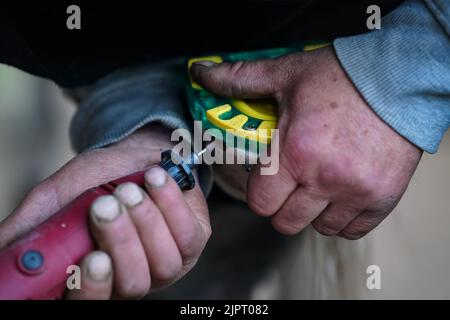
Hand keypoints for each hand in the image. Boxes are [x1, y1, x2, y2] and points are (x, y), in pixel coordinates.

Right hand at [0, 125, 209, 297]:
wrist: (139, 152)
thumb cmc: (101, 178)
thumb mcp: (61, 197)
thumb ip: (36, 225)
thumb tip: (2, 250)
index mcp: (99, 274)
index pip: (93, 301)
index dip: (92, 288)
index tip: (92, 258)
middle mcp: (134, 275)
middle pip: (133, 284)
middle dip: (122, 242)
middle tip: (106, 206)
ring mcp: (168, 262)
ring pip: (164, 261)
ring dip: (146, 221)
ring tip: (130, 190)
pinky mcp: (194, 240)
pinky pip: (188, 234)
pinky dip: (171, 204)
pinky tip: (156, 180)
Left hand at [191, 46, 420, 238]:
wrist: (399, 79)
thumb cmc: (341, 77)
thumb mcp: (285, 74)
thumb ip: (239, 80)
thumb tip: (201, 73)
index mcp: (295, 154)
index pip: (260, 202)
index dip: (259, 191)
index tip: (267, 178)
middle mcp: (324, 180)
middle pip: (285, 222)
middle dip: (281, 205)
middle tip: (290, 183)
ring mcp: (355, 193)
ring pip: (318, 228)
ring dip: (312, 213)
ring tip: (318, 186)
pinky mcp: (382, 199)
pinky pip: (351, 231)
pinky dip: (342, 219)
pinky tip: (341, 194)